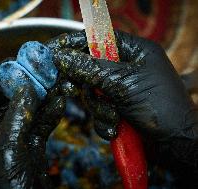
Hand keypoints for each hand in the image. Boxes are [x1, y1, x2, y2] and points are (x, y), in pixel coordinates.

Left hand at [0, 34, 86, 188]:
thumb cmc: (7, 188)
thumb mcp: (7, 148)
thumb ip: (16, 116)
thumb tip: (25, 88)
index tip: (11, 65)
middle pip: (7, 106)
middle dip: (23, 89)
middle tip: (37, 71)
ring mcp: (13, 144)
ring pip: (26, 115)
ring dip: (41, 100)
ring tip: (54, 84)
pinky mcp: (31, 150)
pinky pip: (39, 128)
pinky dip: (50, 116)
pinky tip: (59, 103)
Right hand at [52, 30, 197, 185]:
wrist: (175, 143)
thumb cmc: (159, 107)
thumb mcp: (123, 84)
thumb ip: (90, 69)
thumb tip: (62, 57)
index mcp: (134, 51)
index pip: (98, 38)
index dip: (74, 42)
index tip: (54, 49)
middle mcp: (126, 66)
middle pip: (90, 66)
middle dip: (86, 84)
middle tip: (71, 88)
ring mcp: (121, 87)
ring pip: (92, 91)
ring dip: (99, 107)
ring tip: (113, 116)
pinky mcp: (117, 106)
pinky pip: (98, 107)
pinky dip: (104, 118)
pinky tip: (115, 125)